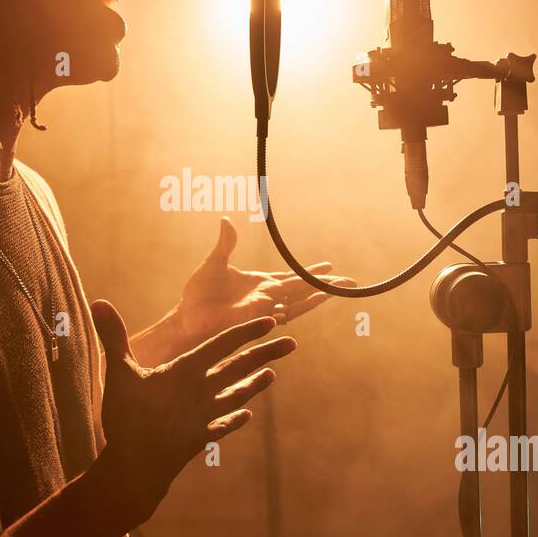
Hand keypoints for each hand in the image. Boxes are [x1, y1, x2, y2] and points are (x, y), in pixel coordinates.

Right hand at [90, 299, 295, 525]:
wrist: (137, 469)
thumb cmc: (127, 419)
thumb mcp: (118, 373)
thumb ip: (113, 336)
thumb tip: (99, 302)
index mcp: (186, 372)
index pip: (223, 344)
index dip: (247, 331)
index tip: (271, 321)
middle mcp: (202, 392)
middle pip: (239, 367)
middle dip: (265, 353)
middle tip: (291, 343)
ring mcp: (203, 417)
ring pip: (237, 394)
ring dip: (255, 384)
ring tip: (273, 375)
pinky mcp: (199, 438)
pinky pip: (222, 425)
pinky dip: (235, 418)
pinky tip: (246, 415)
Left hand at [172, 217, 354, 347]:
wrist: (187, 317)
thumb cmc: (197, 295)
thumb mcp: (214, 262)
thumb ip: (225, 243)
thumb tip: (226, 219)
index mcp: (259, 283)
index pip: (290, 277)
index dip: (309, 273)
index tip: (328, 266)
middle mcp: (267, 296)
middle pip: (302, 289)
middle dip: (326, 285)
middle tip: (350, 281)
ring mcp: (265, 307)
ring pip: (300, 302)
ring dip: (320, 294)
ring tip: (341, 288)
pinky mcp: (260, 316)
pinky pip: (287, 311)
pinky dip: (304, 304)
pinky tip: (319, 298)